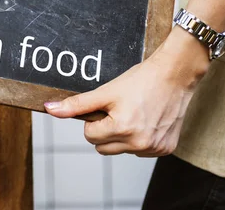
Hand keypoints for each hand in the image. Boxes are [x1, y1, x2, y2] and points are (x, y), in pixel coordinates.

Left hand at [44, 27, 210, 155]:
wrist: (174, 74)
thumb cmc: (141, 79)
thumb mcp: (106, 91)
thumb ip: (77, 104)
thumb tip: (49, 109)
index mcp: (122, 128)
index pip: (89, 135)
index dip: (95, 119)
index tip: (107, 106)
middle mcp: (139, 143)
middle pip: (103, 147)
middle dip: (105, 130)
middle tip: (119, 109)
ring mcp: (154, 148)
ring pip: (121, 150)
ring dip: (123, 135)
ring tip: (135, 112)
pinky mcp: (166, 149)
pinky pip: (141, 150)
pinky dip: (140, 138)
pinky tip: (148, 119)